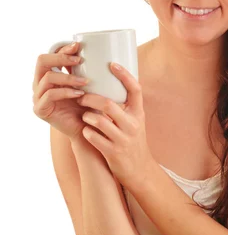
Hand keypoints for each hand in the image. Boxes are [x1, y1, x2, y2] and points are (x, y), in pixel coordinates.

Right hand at [32, 42, 87, 139]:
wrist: (88, 129)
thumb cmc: (89, 105)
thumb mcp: (86, 84)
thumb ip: (82, 69)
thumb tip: (90, 48)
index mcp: (48, 74)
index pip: (50, 55)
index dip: (61, 48)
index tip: (78, 46)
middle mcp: (40, 83)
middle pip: (42, 61)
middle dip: (60, 57)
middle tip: (79, 60)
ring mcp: (38, 96)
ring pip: (47, 77)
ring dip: (68, 77)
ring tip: (86, 81)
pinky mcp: (40, 109)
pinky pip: (49, 95)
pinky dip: (65, 92)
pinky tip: (80, 94)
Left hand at [76, 63, 153, 187]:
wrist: (139, 170)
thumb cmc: (132, 141)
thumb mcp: (134, 121)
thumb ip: (124, 106)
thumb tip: (108, 83)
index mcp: (139, 114)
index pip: (135, 89)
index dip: (124, 75)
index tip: (112, 64)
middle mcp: (133, 125)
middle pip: (108, 104)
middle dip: (90, 98)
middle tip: (81, 97)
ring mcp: (123, 139)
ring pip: (98, 120)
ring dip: (86, 116)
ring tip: (84, 115)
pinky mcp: (113, 152)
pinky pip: (93, 137)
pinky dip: (86, 131)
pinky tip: (85, 130)